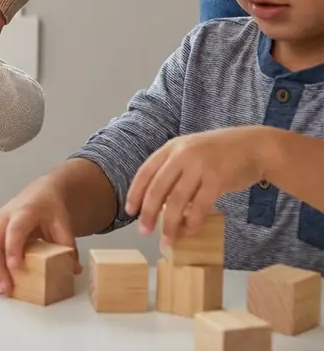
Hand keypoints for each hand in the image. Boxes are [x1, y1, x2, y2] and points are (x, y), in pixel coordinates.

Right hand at [0, 175, 79, 295]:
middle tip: (4, 289)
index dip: (13, 249)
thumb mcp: (63, 224)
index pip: (14, 231)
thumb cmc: (50, 210)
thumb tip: (73, 270)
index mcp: (24, 212)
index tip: (15, 269)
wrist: (40, 194)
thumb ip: (68, 247)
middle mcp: (4, 216)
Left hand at [126, 126, 274, 244]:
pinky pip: (200, 206)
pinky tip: (190, 232)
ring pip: (177, 200)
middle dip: (148, 213)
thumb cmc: (221, 153)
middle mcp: (182, 155)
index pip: (145, 172)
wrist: (256, 146)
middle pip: (157, 188)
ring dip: (170, 223)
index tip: (130, 211)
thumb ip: (175, 169)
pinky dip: (193, 222)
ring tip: (167, 239)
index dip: (135, 193)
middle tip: (144, 231)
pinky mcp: (217, 179)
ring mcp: (200, 166)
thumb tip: (158, 201)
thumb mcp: (191, 152)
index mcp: (172, 147)